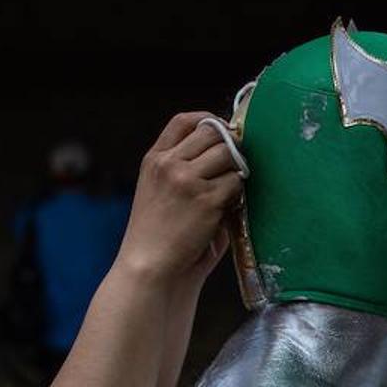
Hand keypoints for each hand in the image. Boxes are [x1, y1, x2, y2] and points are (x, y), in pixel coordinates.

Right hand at [117, 112, 244, 283]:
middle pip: (213, 133)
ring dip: (235, 171)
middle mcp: (169, 165)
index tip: (222, 130)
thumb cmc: (156, 236)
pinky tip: (227, 208)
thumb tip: (226, 152)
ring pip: (229, 155)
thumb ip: (183, 168)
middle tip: (235, 165)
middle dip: (229, 146)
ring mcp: (187, 181)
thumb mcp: (157, 191)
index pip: (183, 121)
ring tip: (227, 192)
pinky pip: (236, 183)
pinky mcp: (207, 201)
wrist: (148, 266)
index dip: (208, 120)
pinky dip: (237, 195)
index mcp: (154, 160)